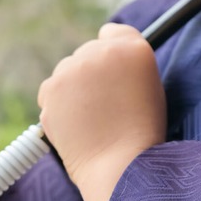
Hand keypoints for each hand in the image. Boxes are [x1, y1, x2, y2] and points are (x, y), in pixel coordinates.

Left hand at [37, 23, 166, 200]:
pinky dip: (58, 104)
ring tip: (91, 119)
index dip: (111, 56)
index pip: (113, 34)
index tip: (113, 75)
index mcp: (135, 48)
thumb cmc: (142, 134)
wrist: (123, 166)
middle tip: (104, 106)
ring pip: (68, 70)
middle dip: (92, 74)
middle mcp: (102, 50)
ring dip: (74, 88)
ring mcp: (74, 67)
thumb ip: (126, 66)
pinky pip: (51, 89)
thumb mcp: (149, 88)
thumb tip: (101, 64)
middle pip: (89, 52)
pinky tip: (76, 125)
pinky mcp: (51, 87)